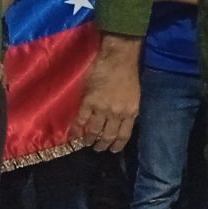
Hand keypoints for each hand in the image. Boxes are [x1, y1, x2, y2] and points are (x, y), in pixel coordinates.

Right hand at [70, 36, 144, 154]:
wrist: (119, 58)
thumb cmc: (128, 74)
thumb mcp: (134, 96)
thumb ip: (127, 110)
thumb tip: (120, 122)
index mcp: (130, 112)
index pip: (124, 135)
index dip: (117, 145)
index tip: (112, 150)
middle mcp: (116, 113)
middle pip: (107, 135)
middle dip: (102, 145)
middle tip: (97, 148)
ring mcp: (101, 108)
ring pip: (93, 130)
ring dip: (88, 140)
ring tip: (85, 143)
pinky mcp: (87, 102)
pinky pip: (80, 120)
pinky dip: (76, 130)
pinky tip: (73, 135)